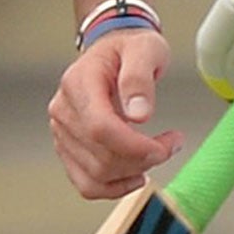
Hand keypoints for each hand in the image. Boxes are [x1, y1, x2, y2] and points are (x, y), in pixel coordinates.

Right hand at [47, 30, 182, 199]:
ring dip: (133, 172)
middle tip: (171, 144)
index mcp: (79, 83)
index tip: (164, 146)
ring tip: (159, 152)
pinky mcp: (69, 147)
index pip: (100, 127)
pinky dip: (115, 187)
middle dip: (141, 159)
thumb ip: (140, 78)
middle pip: (99, 155)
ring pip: (94, 175)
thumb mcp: (145, 48)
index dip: (133, 146)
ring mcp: (62, 131)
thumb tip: (139, 116)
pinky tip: (138, 174)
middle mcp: (64, 109)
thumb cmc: (130, 47)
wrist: (114, 49)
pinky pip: (87, 182)